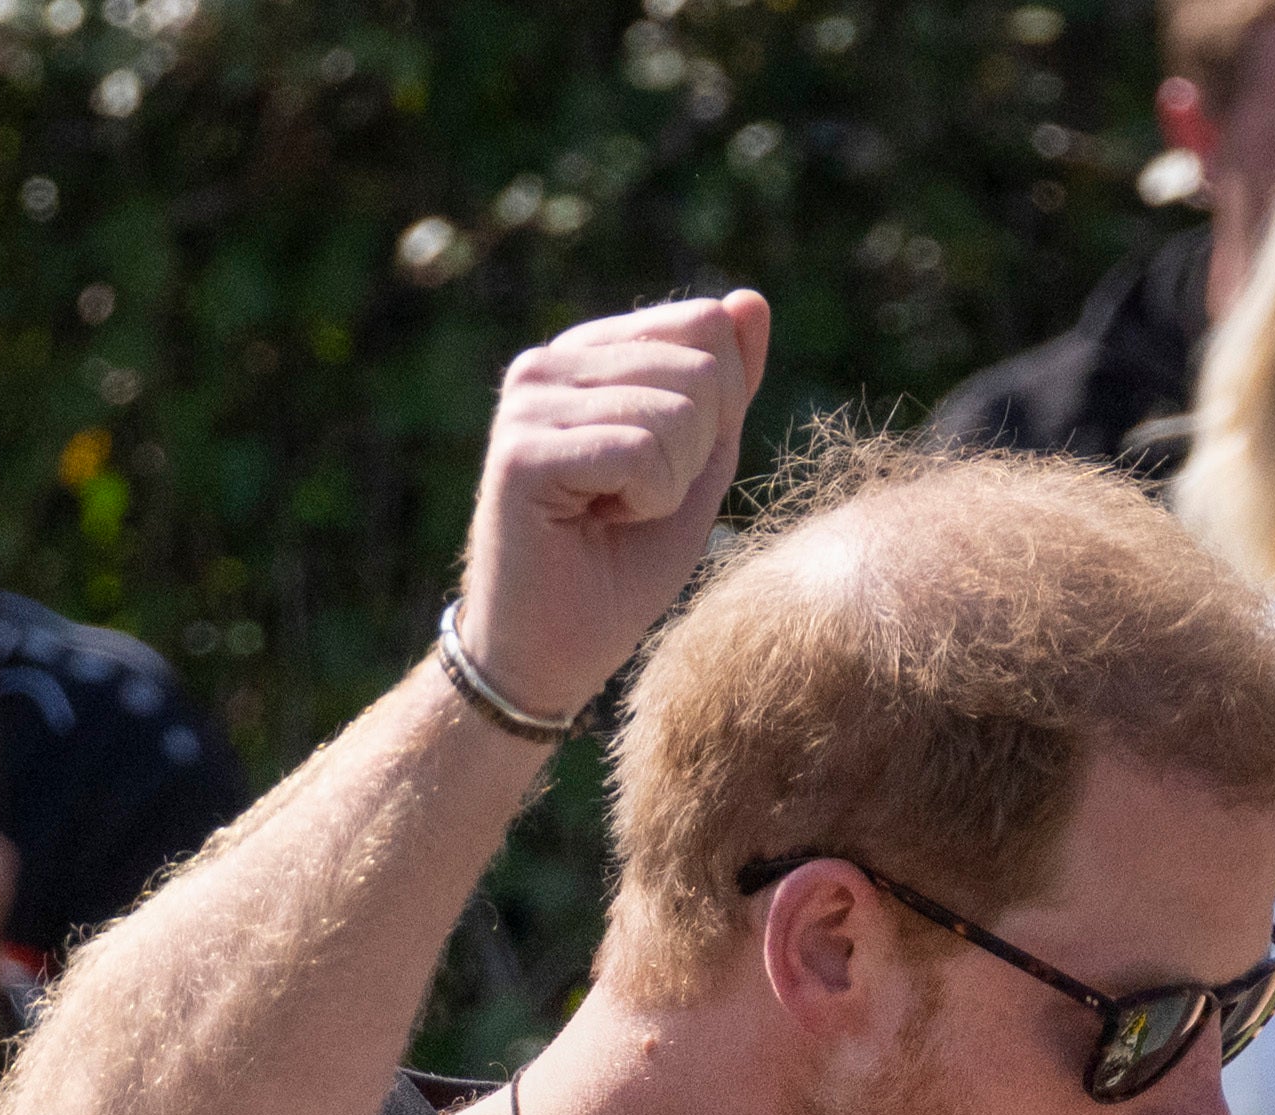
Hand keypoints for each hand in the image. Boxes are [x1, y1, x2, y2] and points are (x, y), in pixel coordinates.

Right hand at [451, 291, 766, 731]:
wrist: (549, 655)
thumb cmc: (619, 569)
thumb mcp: (696, 468)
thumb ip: (726, 388)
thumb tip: (752, 299)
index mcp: (589, 354)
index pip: (708, 323)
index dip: (717, 414)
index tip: (659, 471)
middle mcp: (550, 361)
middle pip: (703, 367)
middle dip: (695, 454)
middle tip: (634, 503)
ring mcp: (530, 399)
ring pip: (678, 412)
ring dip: (668, 487)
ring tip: (610, 514)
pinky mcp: (522, 449)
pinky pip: (642, 453)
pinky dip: (644, 505)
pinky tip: (595, 524)